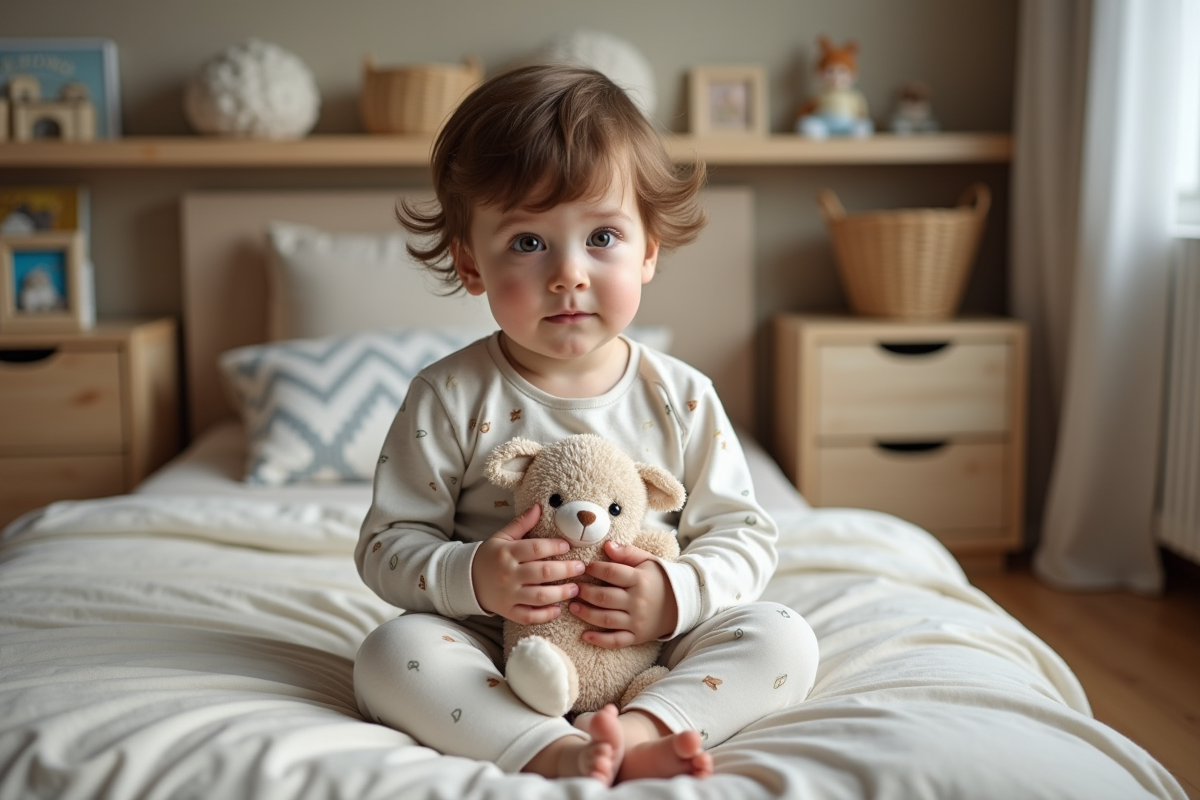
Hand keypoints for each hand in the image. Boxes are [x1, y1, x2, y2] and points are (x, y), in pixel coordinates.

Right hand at [472, 504, 584, 623]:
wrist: (468, 580)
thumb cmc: (490, 556)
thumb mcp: (502, 537)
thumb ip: (521, 523)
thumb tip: (539, 507)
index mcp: (506, 553)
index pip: (534, 549)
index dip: (554, 547)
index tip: (568, 546)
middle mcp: (508, 575)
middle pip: (542, 573)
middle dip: (565, 570)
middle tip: (580, 567)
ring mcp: (508, 595)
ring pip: (539, 597)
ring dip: (560, 593)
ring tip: (575, 588)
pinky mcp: (508, 611)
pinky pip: (528, 616)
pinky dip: (544, 615)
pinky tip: (558, 610)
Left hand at [570, 540, 677, 647]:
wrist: (682, 603)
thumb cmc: (659, 579)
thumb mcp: (648, 561)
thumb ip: (627, 552)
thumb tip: (607, 545)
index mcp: (640, 580)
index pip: (611, 573)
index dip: (594, 569)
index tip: (583, 567)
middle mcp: (638, 601)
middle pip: (604, 597)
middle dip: (584, 592)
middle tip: (572, 588)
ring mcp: (637, 621)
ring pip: (606, 619)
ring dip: (586, 614)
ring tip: (572, 606)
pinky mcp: (637, 637)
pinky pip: (616, 641)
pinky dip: (599, 640)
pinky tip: (584, 635)